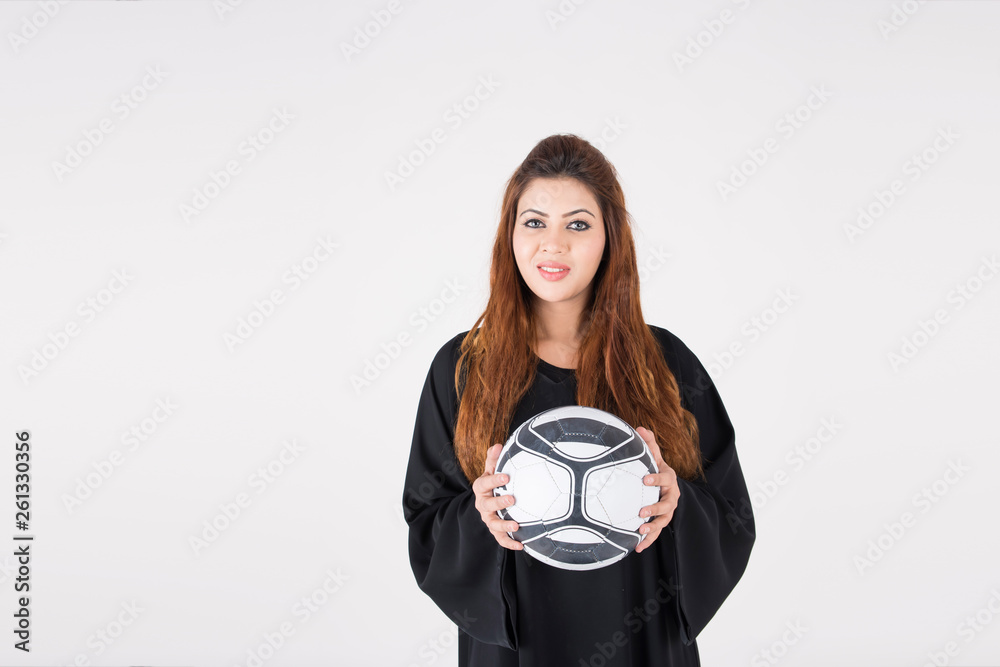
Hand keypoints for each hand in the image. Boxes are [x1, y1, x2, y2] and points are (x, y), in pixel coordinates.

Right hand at [472, 443, 523, 549]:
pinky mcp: (495, 531)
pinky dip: (510, 543)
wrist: (490, 501)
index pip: (484, 483)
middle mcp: (482, 505)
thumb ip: (493, 459)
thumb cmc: (494, 483)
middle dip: (499, 502)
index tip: (506, 476)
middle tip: (512, 499)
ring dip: (504, 526)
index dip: (494, 480)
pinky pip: (500, 540)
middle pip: (487, 505)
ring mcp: (488, 519)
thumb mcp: (492, 470)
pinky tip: (521, 544)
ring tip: (516, 526)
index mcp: (481, 488)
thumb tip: (498, 444)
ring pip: (493, 524)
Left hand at [633, 427, 679, 553]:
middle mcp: (672, 496)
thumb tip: (639, 428)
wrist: (665, 486)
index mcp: (669, 479)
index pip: (665, 478)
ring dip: (653, 527)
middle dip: (656, 508)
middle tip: (642, 511)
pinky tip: (637, 547)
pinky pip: (656, 533)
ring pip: (663, 521)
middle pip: (668, 504)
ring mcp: (668, 511)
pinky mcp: (661, 522)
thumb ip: (649, 444)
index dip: (657, 479)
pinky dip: (648, 541)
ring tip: (641, 531)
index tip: (645, 479)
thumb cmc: (655, 469)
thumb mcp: (654, 456)